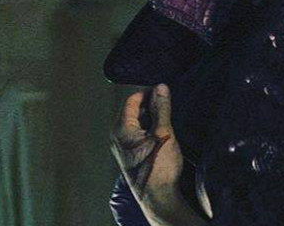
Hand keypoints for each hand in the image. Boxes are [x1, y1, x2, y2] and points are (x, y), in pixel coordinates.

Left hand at [110, 84, 183, 215]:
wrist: (158, 197)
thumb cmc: (159, 167)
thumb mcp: (163, 133)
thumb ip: (161, 108)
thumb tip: (161, 87)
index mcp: (121, 128)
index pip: (132, 99)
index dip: (149, 93)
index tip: (164, 93)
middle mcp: (116, 136)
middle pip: (132, 109)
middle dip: (150, 105)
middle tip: (167, 106)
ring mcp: (121, 146)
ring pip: (135, 121)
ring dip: (150, 117)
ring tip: (166, 121)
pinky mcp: (128, 154)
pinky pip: (136, 132)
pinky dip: (148, 128)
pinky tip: (160, 133)